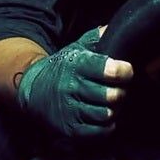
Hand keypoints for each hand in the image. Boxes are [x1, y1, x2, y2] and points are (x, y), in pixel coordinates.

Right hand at [17, 26, 132, 138]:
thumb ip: (96, 39)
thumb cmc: (62, 68)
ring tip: (114, 103)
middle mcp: (72, 88)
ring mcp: (70, 110)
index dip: (123, 71)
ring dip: (115, 109)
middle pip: (110, 95)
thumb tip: (113, 28)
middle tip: (121, 89)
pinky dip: (107, 126)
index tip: (127, 70)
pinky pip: (97, 131)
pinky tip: (106, 117)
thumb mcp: (75, 49)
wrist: (32, 91)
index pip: (106, 69)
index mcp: (76, 65)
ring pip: (105, 114)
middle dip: (122, 92)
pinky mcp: (69, 128)